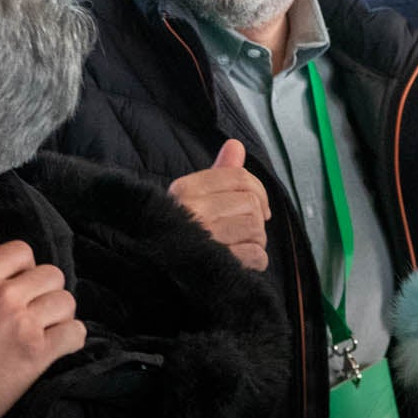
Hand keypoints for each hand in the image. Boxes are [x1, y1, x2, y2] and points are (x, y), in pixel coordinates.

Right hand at [0, 243, 85, 417]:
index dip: (21, 266)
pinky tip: (57, 344)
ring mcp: (26, 325)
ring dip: (58, 313)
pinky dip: (71, 337)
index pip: (21, 251)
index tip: (15, 283)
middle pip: (51, 274)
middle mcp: (6, 296)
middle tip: (30, 307)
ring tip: (45, 326)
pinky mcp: (39, 354)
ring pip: (66, 301)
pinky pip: (75, 333)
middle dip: (42, 288)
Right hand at [169, 139, 270, 269]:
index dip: (258, 190)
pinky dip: (255, 261)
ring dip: (255, 241)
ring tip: (238, 247)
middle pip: (251, 203)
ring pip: (256, 229)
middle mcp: (192, 212)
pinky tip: (240, 263)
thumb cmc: (181, 233)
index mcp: (185, 191)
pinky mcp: (217, 265)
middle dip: (255, 219)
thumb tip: (236, 145)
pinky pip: (256, 255)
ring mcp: (203, 239)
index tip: (260, 206)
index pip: (239, 177)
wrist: (158, 272)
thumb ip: (219, 173)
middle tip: (244, 231)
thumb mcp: (192, 199)